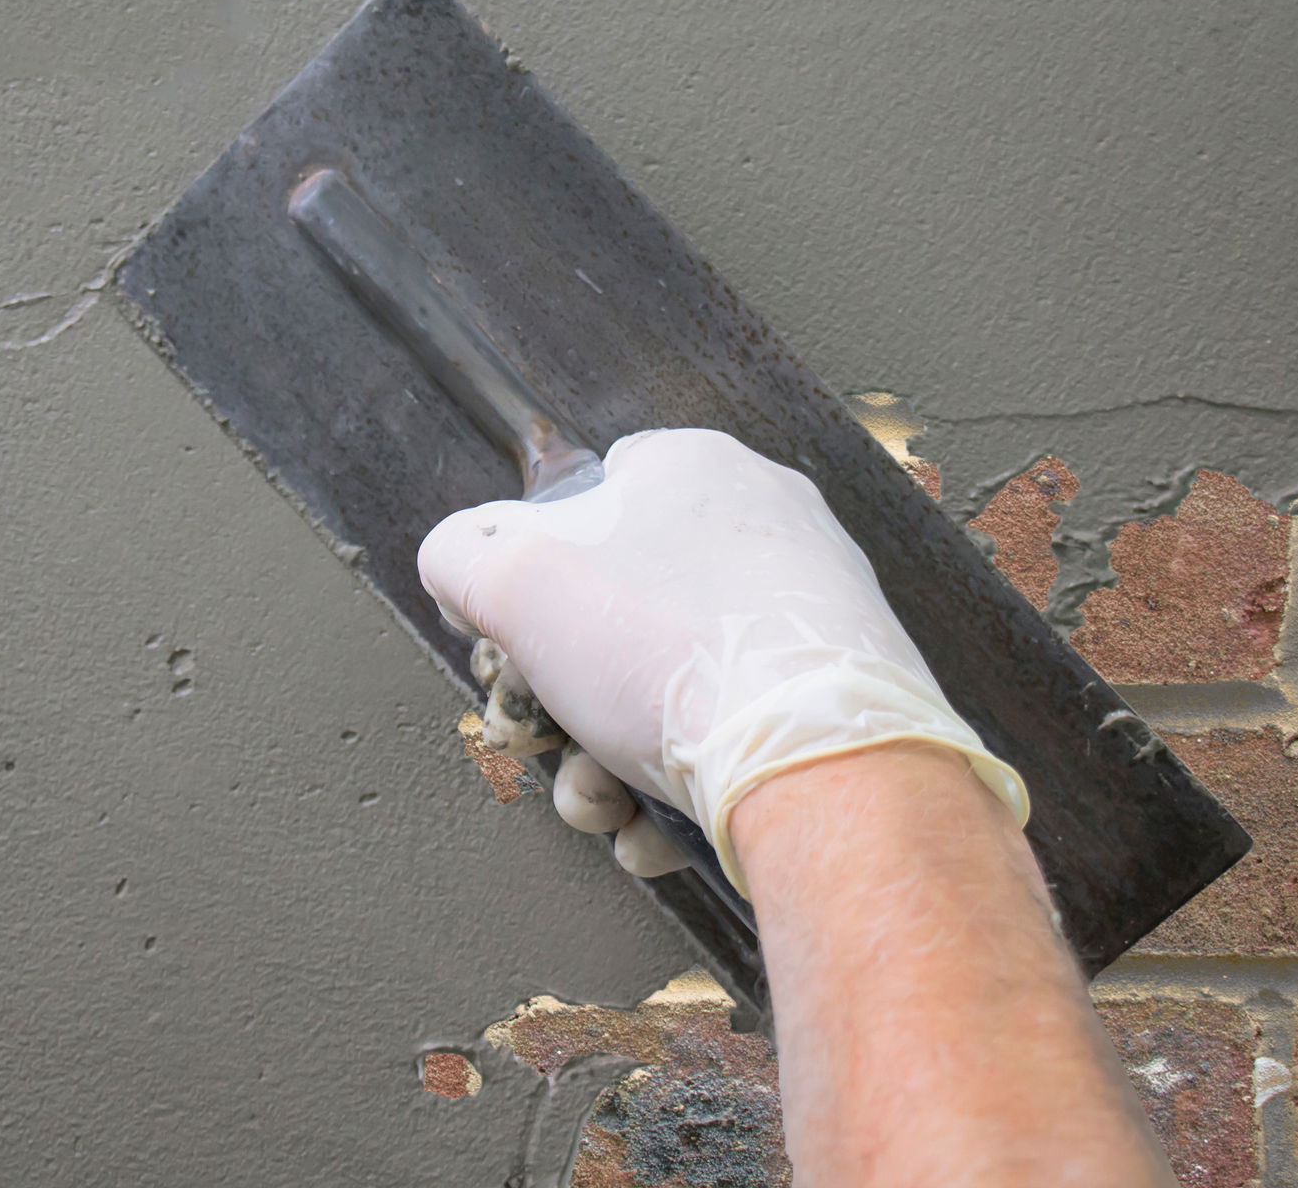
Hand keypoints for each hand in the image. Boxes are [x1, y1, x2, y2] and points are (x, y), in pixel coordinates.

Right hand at [418, 428, 1026, 889]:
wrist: (821, 768)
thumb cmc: (676, 656)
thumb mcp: (517, 583)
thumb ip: (461, 555)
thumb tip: (457, 559)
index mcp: (691, 469)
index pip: (584, 503)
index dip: (529, 581)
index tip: (513, 649)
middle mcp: (761, 523)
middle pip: (620, 612)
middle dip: (564, 700)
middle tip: (550, 745)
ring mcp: (809, 606)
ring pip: (671, 685)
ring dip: (610, 760)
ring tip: (606, 804)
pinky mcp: (840, 688)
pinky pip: (735, 729)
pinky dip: (685, 783)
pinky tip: (658, 828)